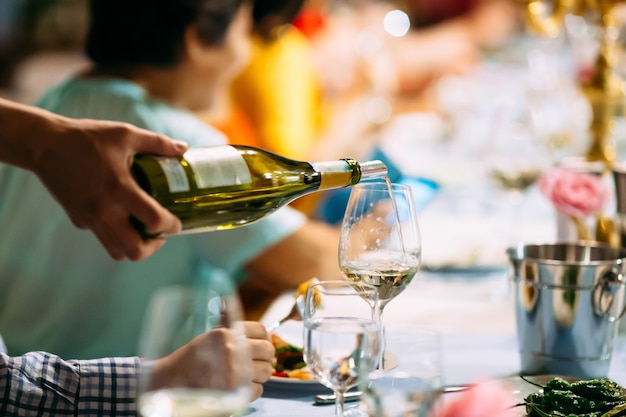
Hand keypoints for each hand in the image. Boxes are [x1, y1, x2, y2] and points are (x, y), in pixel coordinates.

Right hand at [32, 118, 187, 260]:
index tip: (177, 223)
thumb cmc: (87, 137)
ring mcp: (89, 218)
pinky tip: (121, 216)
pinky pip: (101, 236)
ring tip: (144, 230)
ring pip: (117, 251)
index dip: (172, 226)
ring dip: (135, 245)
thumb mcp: (126, 134)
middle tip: (160, 233)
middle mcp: (104, 210)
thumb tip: (183, 149)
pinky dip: (116, 234)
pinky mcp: (78, 220)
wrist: (43, 144)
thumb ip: (158, 142)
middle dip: (154, 247)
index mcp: (119, 189)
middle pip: (135, 251)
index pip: (154, 220)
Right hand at [149, 322, 273, 400]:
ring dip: (258, 374)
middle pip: (268, 350)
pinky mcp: (236, 392)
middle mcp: (232, 351)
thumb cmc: (189, 360)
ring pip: (266, 371)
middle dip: (263, 356)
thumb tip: (230, 301)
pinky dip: (251, 390)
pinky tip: (240, 386)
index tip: (261, 343)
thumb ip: (226, 323)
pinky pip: (258, 390)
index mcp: (225, 334)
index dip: (263, 337)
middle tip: (256, 360)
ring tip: (246, 374)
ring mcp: (235, 372)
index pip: (261, 330)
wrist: (172, 383)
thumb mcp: (208, 336)